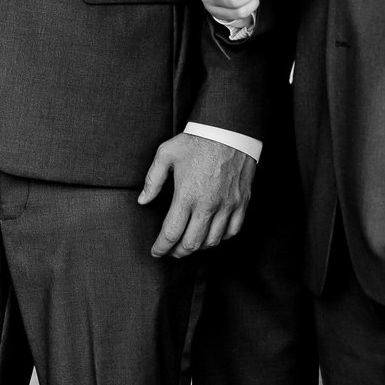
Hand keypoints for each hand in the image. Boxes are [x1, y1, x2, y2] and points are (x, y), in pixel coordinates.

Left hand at [140, 132, 255, 256]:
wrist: (229, 131)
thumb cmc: (196, 141)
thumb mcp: (166, 154)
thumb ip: (152, 180)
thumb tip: (142, 200)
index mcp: (187, 195)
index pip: (171, 233)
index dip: (161, 247)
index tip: (156, 252)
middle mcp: (208, 205)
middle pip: (192, 244)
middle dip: (178, 253)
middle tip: (170, 252)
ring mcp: (227, 206)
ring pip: (213, 241)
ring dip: (198, 247)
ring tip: (188, 244)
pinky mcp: (242, 203)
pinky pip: (232, 231)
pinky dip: (220, 239)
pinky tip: (211, 235)